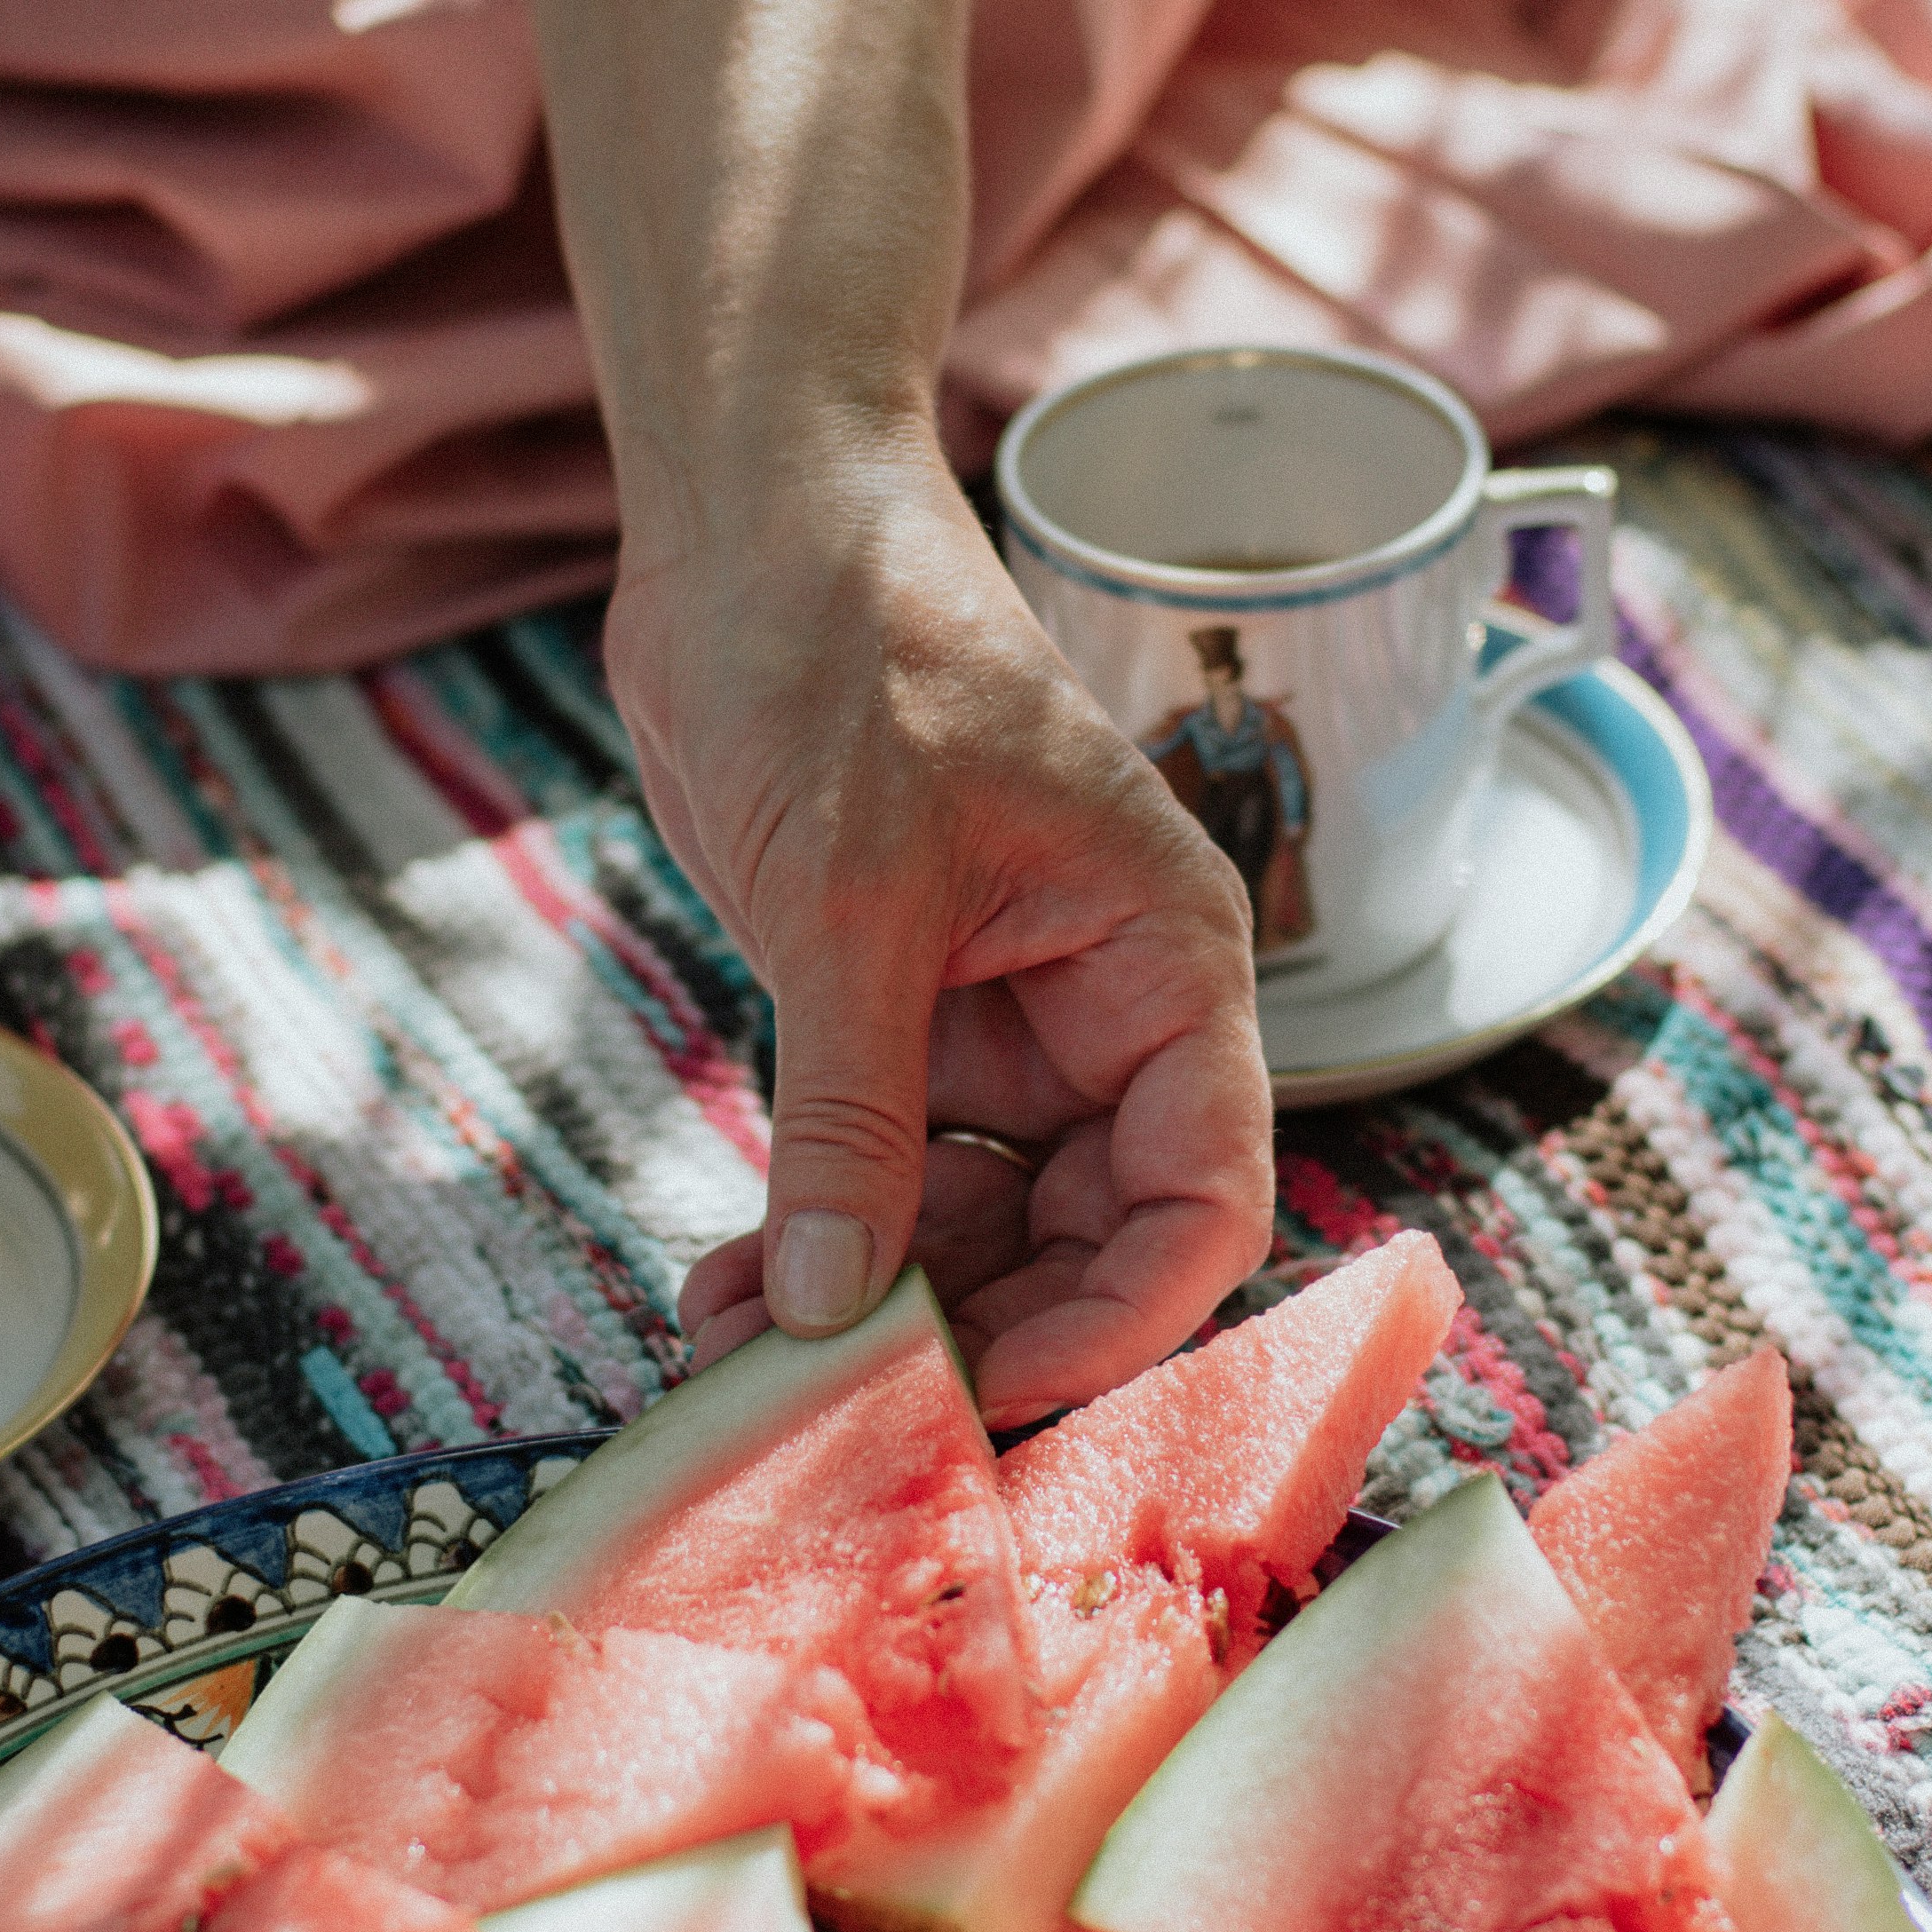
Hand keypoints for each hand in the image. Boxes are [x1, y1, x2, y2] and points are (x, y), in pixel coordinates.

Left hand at [616, 436, 1273, 1425]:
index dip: (1114, 1317)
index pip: (1203, 1196)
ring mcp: (997, 1023)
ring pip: (973, 1228)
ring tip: (737, 1355)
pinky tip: (728, 1292)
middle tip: (827, 1410)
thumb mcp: (849, 897)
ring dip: (869, 1306)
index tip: (980, 1385)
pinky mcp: (893, 1020)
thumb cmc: (846, 646)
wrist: (748, 522)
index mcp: (1166, 960)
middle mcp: (1105, 1010)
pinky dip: (815, 1244)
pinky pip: (880, 1175)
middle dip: (966, 1330)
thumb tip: (841, 1314)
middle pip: (1087, 1242)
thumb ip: (855, 1113)